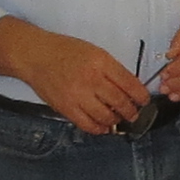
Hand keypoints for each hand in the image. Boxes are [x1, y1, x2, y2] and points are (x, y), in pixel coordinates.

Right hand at [6, 24, 151, 132]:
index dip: (141, 96)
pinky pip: (87, 125)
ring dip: (116, 120)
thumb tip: (129, 88)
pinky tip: (103, 126)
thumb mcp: (94, 52)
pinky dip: (99, 128)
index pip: (129, 83)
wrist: (35, 56)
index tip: (144, 100)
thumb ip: (112, 69)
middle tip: (134, 113)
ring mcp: (78, 95)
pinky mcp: (66, 108)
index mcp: (101, 62)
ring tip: (118, 118)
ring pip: (106, 116)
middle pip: (120, 102)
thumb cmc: (64, 51)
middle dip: (132, 111)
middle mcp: (91, 79)